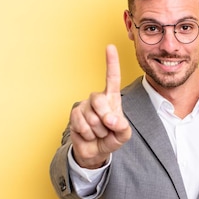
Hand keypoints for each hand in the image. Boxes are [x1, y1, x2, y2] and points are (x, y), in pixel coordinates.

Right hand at [69, 45, 131, 168]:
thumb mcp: (123, 135)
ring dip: (98, 131)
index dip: (111, 63)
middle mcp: (97, 99)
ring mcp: (85, 105)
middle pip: (99, 100)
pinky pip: (82, 124)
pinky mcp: (75, 115)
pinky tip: (89, 135)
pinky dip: (88, 134)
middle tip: (108, 128)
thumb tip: (110, 120)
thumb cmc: (111, 138)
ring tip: (98, 133)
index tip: (110, 47)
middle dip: (105, 118)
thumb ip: (123, 128)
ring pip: (92, 117)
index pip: (112, 78)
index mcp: (112, 99)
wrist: (95, 151)